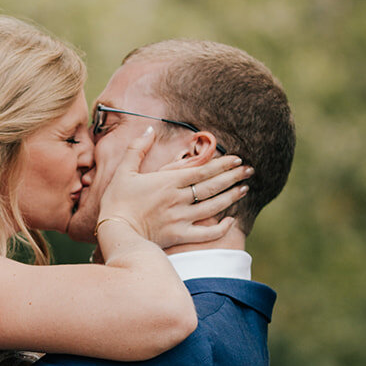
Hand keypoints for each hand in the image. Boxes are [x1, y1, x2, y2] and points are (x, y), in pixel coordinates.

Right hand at [97, 129, 251, 249]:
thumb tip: (149, 129)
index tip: (237, 159)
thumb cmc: (117, 201)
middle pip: (212, 186)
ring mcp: (181, 218)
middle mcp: (179, 198)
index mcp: (168, 181)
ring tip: (245, 190)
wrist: (115, 232)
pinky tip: (231, 221)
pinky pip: (206, 233)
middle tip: (250, 171)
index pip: (202, 170)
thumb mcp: (124, 170)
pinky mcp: (179, 235)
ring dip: (231, 197)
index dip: (222, 164)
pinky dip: (221, 228)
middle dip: (233, 177)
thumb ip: (138, 148)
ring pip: (213, 206)